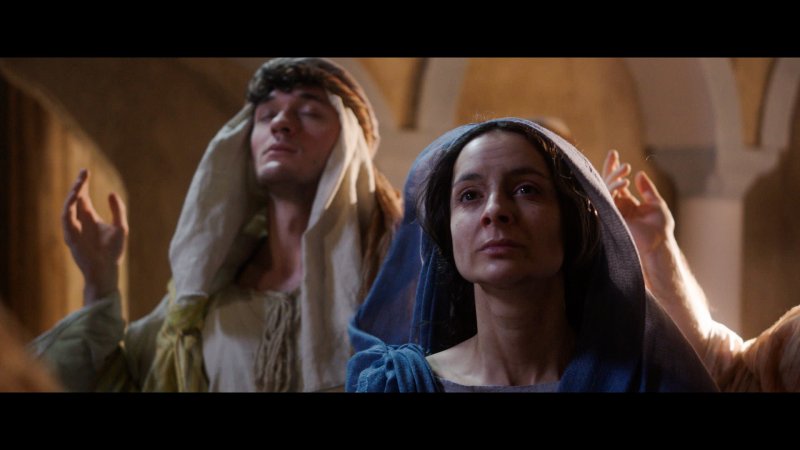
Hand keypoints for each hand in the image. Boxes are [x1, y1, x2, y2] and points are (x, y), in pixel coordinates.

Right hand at [61, 169, 128, 304]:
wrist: (106, 270)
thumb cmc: (113, 251)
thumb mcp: (120, 227)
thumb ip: (117, 210)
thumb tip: (111, 193)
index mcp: (90, 218)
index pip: (83, 197)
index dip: (83, 184)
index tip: (86, 171)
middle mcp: (79, 221)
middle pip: (75, 199)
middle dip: (78, 185)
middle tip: (83, 173)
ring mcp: (73, 229)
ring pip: (68, 207)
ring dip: (72, 194)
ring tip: (80, 183)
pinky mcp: (70, 237)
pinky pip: (66, 220)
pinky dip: (68, 209)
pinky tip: (73, 199)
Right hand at [602, 150, 674, 254]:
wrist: (658, 244)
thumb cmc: (660, 228)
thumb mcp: (656, 204)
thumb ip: (647, 189)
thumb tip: (639, 174)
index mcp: (627, 204)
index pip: (617, 183)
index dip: (614, 169)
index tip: (614, 154)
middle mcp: (618, 206)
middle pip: (607, 183)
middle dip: (609, 167)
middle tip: (613, 153)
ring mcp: (613, 211)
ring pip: (605, 188)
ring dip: (614, 175)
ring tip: (626, 167)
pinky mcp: (611, 216)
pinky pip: (607, 198)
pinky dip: (613, 188)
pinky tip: (624, 182)